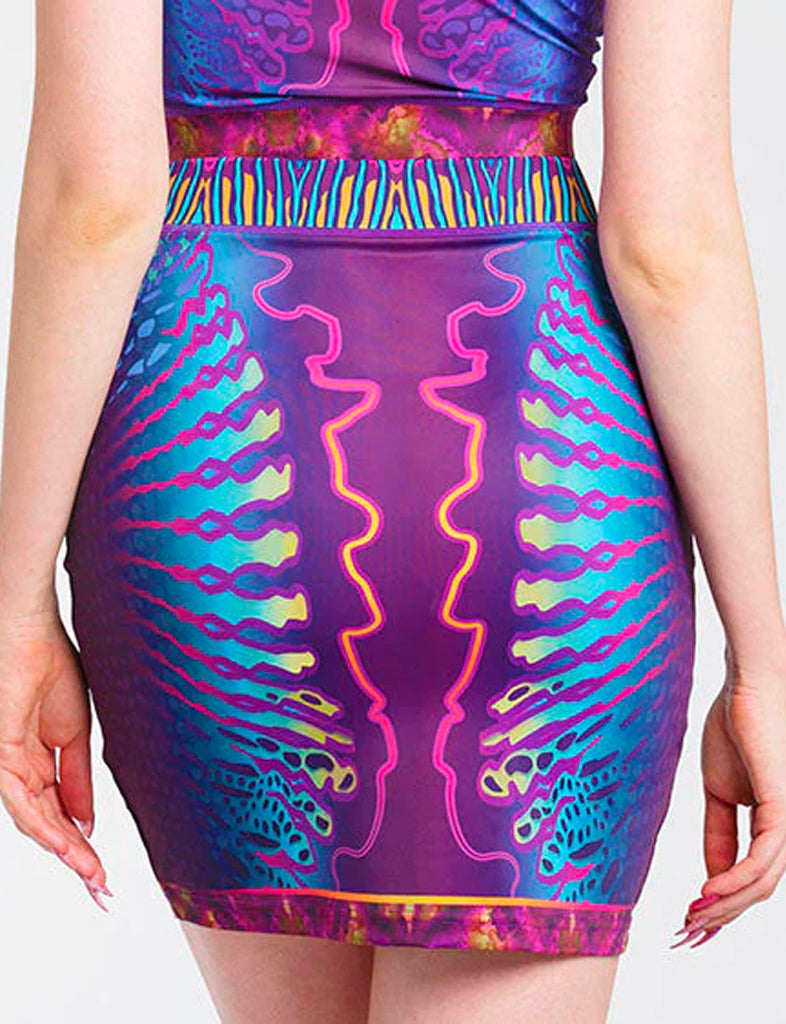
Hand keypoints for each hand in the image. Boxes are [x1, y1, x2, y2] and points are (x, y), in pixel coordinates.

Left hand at [0, 601, 111, 908]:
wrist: (33, 631)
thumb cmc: (50, 664)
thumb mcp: (76, 733)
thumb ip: (78, 780)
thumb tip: (87, 822)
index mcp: (37, 762)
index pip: (59, 814)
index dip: (82, 845)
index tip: (104, 873)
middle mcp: (18, 770)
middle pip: (47, 827)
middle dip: (76, 860)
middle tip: (102, 889)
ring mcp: (7, 765)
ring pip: (34, 822)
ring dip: (66, 851)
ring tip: (94, 875)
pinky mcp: (0, 755)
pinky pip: (21, 801)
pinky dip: (47, 825)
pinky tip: (70, 843)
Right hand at [674, 644, 785, 947]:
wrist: (746, 687)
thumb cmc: (736, 727)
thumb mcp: (720, 792)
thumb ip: (719, 835)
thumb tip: (711, 879)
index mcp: (774, 825)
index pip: (752, 879)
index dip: (723, 907)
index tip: (690, 925)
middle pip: (757, 890)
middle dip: (721, 918)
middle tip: (686, 935)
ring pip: (762, 883)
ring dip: (725, 907)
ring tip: (691, 919)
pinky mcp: (784, 810)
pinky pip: (763, 860)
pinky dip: (734, 882)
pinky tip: (707, 894)